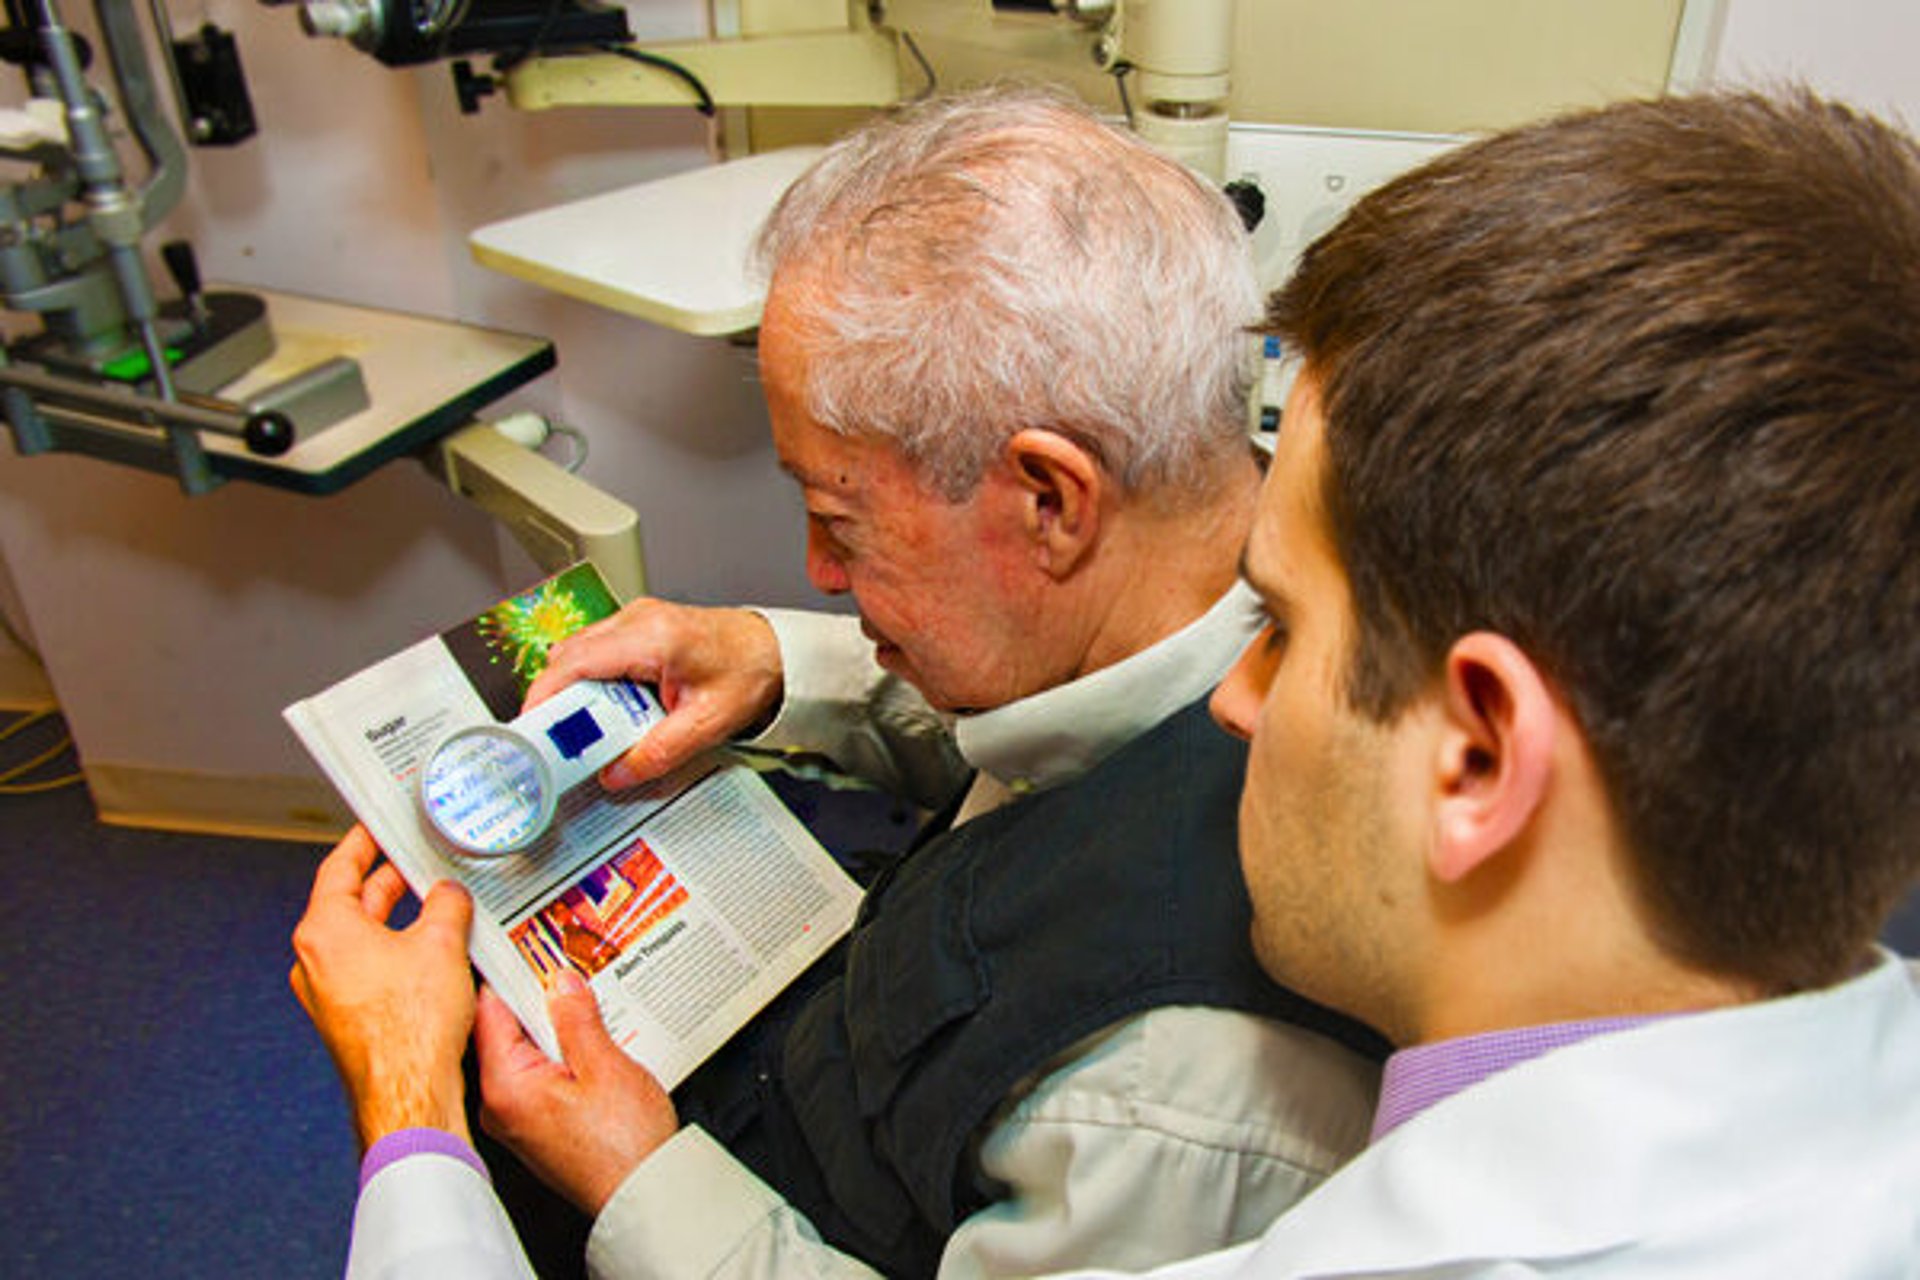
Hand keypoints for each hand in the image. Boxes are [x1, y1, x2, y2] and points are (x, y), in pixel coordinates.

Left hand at [290, 826, 476, 1150]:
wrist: (408, 1091)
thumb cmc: (410, 1027)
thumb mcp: (441, 944)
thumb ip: (445, 905)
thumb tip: (448, 895)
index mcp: (325, 930)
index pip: (340, 867)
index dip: (364, 841)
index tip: (376, 827)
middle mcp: (315, 961)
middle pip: (352, 904)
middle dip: (390, 883)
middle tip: (419, 864)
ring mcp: (328, 994)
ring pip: (364, 940)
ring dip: (398, 921)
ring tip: (437, 909)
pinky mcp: (347, 1019)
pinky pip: (370, 971)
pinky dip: (398, 954)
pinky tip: (433, 956)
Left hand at [474, 972, 679, 1214]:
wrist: (640, 1194)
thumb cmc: (622, 1145)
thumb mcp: (604, 1065)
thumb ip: (577, 1017)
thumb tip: (561, 981)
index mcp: (505, 1085)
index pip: (490, 1010)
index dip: (508, 971)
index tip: (523, 942)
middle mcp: (501, 1104)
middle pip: (508, 1029)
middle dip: (538, 997)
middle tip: (564, 962)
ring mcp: (519, 1116)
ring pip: (528, 1050)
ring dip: (557, 1025)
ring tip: (587, 998)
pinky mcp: (539, 1124)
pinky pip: (542, 1073)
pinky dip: (564, 1052)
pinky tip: (592, 1038)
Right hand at [525, 598, 783, 788]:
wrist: (775, 650)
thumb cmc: (748, 673)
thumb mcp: (707, 724)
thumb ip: (659, 752)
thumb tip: (616, 772)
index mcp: (654, 637)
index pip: (576, 662)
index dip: (544, 695)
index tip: (531, 726)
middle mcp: (639, 619)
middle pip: (569, 656)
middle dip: (556, 700)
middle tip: (559, 741)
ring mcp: (636, 618)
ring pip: (579, 653)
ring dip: (576, 692)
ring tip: (589, 731)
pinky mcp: (638, 627)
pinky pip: (597, 652)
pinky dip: (592, 682)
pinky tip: (609, 711)